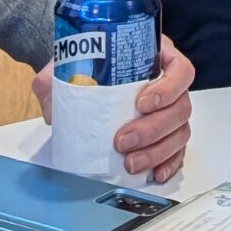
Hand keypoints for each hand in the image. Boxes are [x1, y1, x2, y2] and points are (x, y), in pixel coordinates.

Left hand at [33, 37, 195, 184]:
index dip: (168, 89)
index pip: (179, 70)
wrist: (81, 77)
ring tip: (131, 162)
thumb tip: (50, 96)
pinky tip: (154, 172)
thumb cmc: (84, 66)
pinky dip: (167, 163)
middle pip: (180, 107)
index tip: (142, 104)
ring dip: (158, 151)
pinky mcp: (166, 134)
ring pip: (180, 132)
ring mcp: (170, 110)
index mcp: (155, 57)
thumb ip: (55, 77)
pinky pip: (177, 150)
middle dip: (154, 129)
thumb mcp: (67, 64)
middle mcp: (169, 83)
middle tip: (123, 141)